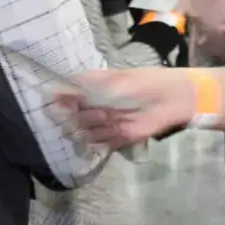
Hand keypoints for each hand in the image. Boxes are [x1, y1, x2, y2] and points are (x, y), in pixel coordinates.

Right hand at [64, 67, 195, 147]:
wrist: (171, 98)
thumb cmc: (142, 83)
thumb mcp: (111, 81)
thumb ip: (82, 87)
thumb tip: (53, 90)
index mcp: (94, 89)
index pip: (68, 98)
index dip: (63, 102)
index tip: (62, 104)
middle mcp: (97, 107)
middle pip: (75, 118)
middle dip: (80, 116)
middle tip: (96, 110)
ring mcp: (107, 124)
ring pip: (86, 133)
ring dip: (93, 127)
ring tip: (109, 118)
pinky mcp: (119, 139)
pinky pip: (102, 144)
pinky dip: (103, 140)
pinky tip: (113, 130)